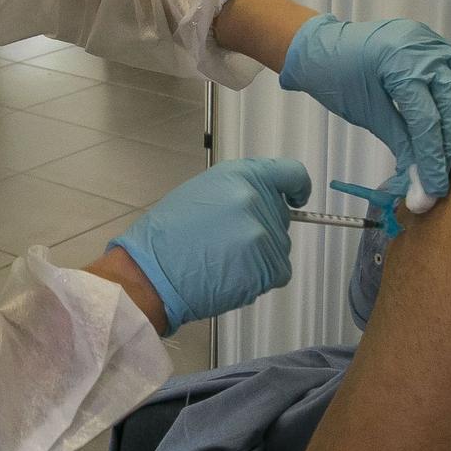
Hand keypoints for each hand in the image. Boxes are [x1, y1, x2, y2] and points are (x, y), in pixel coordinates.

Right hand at [110, 157, 312, 332]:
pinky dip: (260, 277)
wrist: (152, 273)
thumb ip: (238, 190)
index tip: (297, 197)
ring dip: (258, 255)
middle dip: (261, 227)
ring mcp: (262, 235)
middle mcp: (255, 201)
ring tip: (221, 259)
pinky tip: (231, 275)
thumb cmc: (166, 237)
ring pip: (278, 246)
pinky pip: (278, 272)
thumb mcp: (201, 192)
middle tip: (226, 240)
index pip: (291, 174)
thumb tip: (264, 198)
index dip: (298, 187)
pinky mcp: (266, 267)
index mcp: (240, 176)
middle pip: (280, 216)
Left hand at [280, 15, 450, 200]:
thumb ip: (401, 144)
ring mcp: (429, 40)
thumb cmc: (336, 78)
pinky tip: (448, 120)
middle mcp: (421, 46)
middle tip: (440, 172)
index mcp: (399, 62)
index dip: (432, 157)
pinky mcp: (433, 41)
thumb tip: (421, 180)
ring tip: (445, 147)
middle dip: (449, 140)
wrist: (321, 48)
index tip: (434, 187)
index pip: (426, 118)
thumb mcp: (368, 114)